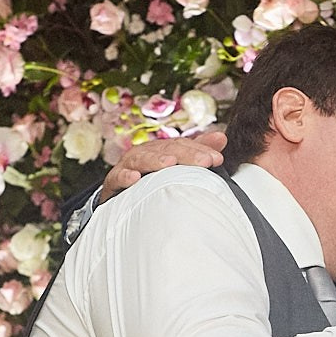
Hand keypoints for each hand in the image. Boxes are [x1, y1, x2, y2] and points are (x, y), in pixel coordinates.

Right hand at [99, 131, 226, 202]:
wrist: (120, 198)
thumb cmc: (151, 180)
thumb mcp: (176, 166)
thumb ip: (197, 151)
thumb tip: (222, 138)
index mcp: (161, 149)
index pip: (182, 145)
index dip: (200, 150)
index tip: (217, 159)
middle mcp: (145, 153)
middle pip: (165, 149)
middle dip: (186, 155)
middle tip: (205, 162)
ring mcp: (128, 166)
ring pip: (141, 158)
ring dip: (156, 160)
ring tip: (170, 164)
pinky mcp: (113, 181)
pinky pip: (118, 177)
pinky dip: (125, 176)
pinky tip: (135, 178)